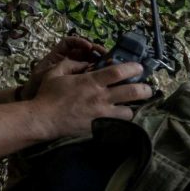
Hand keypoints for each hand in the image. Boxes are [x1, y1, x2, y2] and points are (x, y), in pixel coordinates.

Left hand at [20, 36, 106, 99]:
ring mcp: (74, 70)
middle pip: (83, 51)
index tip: (89, 46)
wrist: (35, 100)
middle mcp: (67, 60)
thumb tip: (86, 63)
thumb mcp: (49, 73)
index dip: (79, 41)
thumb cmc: (38, 85)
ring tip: (109, 64)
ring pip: (89, 61)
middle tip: (105, 54)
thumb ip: (64, 67)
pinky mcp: (79, 80)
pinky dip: (97, 73)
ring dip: (99, 61)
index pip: (70, 43)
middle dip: (94, 50)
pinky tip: (105, 75)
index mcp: (57, 55)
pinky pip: (90, 73)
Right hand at [32, 59, 151, 138]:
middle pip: (133, 92)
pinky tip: (118, 119)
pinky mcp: (99, 127)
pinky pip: (117, 125)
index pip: (120, 72)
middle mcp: (101, 98)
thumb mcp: (55, 73)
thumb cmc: (47, 95)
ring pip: (130, 112)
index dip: (134, 68)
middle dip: (145, 89)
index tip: (138, 67)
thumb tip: (84, 63)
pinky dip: (120, 121)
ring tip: (129, 106)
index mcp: (91, 82)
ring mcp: (102, 114)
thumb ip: (71, 65)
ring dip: (132, 108)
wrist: (43, 119)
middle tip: (146, 88)